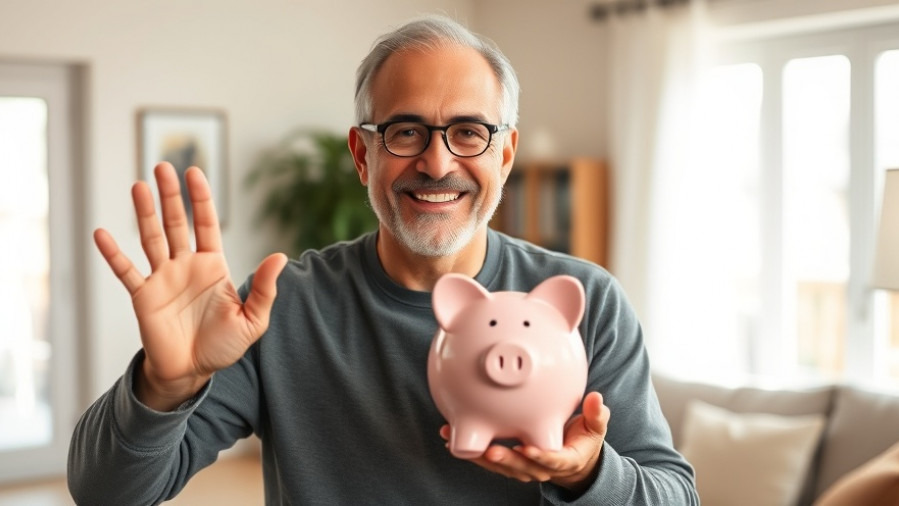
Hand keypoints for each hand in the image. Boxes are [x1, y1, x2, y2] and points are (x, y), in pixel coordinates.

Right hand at [95, 162, 287, 410]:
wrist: (193, 372)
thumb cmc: (224, 346)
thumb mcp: (252, 320)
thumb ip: (264, 289)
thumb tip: (280, 257)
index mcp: (213, 266)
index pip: (206, 224)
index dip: (200, 199)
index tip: (194, 172)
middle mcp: (186, 266)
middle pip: (176, 223)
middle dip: (170, 196)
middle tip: (163, 166)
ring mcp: (163, 278)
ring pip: (151, 238)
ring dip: (144, 213)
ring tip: (138, 186)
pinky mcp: (143, 296)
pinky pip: (125, 271)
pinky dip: (113, 254)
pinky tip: (101, 233)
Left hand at [440, 392, 609, 492]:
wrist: (574, 460)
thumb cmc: (583, 440)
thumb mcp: (596, 429)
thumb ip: (597, 415)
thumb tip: (598, 398)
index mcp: (563, 460)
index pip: (552, 461)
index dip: (539, 457)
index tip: (526, 448)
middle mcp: (541, 467)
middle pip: (520, 468)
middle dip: (504, 460)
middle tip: (489, 449)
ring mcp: (523, 467)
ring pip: (499, 466)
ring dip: (478, 456)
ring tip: (455, 439)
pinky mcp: (508, 462)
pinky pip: (488, 458)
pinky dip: (469, 449)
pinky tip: (449, 435)